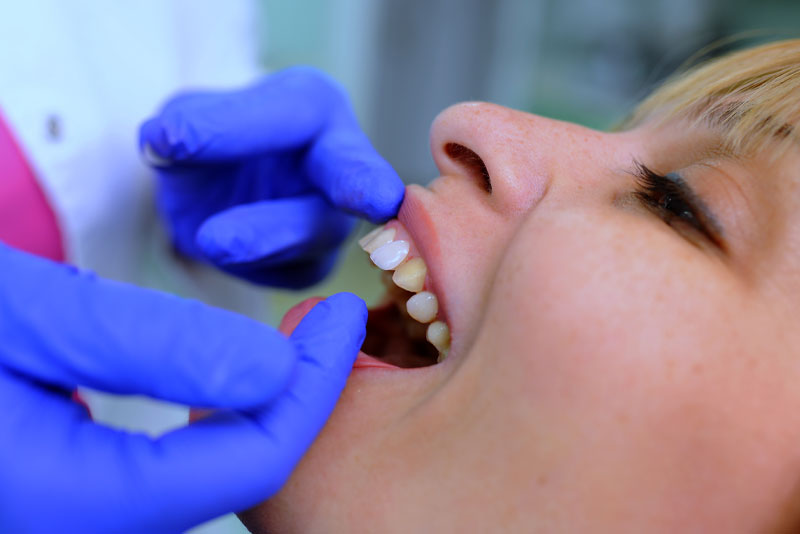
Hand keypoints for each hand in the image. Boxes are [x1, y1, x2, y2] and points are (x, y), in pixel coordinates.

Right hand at [0, 244, 366, 532]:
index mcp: (66, 503)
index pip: (246, 463)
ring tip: (294, 340)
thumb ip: (148, 345)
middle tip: (326, 325)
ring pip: (201, 476)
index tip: (343, 315)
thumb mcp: (23, 314)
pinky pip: (163, 471)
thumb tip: (272, 370)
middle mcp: (75, 528)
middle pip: (231, 476)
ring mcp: (74, 516)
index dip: (312, 386)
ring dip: (256, 408)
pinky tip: (223, 375)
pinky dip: (209, 421)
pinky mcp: (67, 498)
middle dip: (294, 400)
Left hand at [139, 66, 404, 288]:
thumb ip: (181, 128)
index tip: (171, 138)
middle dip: (365, 184)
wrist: (211, 194)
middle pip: (357, 173)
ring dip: (263, 238)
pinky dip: (250, 264)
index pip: (288, 111)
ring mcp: (335, 218)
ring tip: (211, 239)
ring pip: (316, 233)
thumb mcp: (183, 120)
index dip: (234, 127)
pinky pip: (291, 272)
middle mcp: (341, 159)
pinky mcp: (316, 265)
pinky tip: (222, 249)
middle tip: (378, 197)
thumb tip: (163, 140)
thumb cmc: (207, 142)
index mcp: (313, 106)